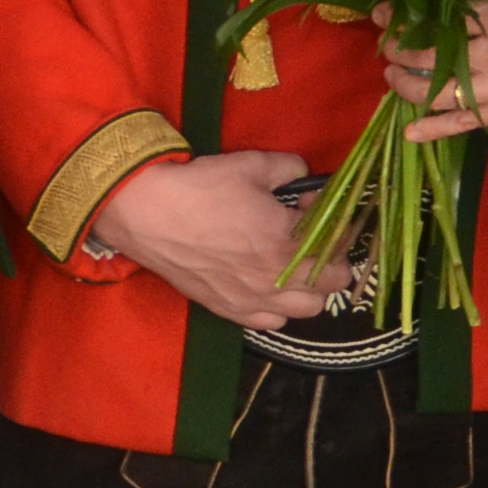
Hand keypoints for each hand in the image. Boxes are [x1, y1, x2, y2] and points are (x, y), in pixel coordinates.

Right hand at [89, 149, 347, 329]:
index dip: (336, 224)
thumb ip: (290, 168)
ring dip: (311, 287)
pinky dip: (278, 308)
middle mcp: (275, 279)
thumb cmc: (201, 188)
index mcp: (287, 242)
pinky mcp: (228, 310)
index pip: (339, 247)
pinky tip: (267, 285)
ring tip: (293, 264)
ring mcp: (252, 300)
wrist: (148, 214)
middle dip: (332, 258)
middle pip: (332, 284)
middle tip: (312, 236)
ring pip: (308, 310)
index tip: (314, 207)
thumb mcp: (252, 165)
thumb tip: (304, 173)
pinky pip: (271, 323)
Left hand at [396, 0, 487, 139]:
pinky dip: (433, 129)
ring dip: (406, 85)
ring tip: (392, 76)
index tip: (387, 12)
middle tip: (386, 45)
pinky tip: (409, 132)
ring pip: (436, 91)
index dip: (409, 16)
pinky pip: (460, 123)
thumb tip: (443, 10)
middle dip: (399, 50)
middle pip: (430, 55)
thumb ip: (485, 9)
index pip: (442, 16)